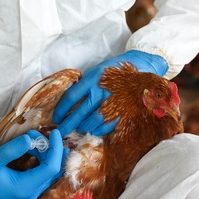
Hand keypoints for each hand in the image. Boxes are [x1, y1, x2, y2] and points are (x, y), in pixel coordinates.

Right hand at [0, 129, 66, 198]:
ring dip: (46, 154)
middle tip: (39, 133)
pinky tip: (33, 148)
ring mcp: (29, 193)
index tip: (55, 132)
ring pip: (48, 172)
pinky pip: (41, 174)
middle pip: (53, 171)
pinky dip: (40, 159)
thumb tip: (30, 138)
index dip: (56, 149)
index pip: (51, 168)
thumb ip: (12, 149)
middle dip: (51, 150)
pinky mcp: (25, 190)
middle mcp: (30, 194)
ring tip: (33, 138)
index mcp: (25, 188)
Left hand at [53, 50, 167, 135]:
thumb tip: (69, 104)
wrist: (142, 67)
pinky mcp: (123, 111)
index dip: (61, 109)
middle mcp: (102, 90)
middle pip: (80, 113)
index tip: (56, 117)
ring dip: (83, 127)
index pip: (71, 97)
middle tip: (60, 131)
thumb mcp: (98, 72)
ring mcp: (114, 102)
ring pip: (92, 122)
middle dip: (68, 124)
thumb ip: (85, 85)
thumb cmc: (116, 71)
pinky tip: (93, 129)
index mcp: (93, 78)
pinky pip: (106, 126)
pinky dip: (97, 130)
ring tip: (78, 128)